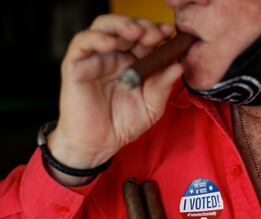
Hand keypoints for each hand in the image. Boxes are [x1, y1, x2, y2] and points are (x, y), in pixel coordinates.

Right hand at [47, 15, 182, 181]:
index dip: (157, 31)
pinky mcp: (76, 65)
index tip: (170, 34)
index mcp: (134, 62)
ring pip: (103, 27)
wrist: (99, 145)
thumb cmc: (123, 124)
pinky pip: (82, 43)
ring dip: (120, 24)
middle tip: (156, 34)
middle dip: (143, 26)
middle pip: (126, 27)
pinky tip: (111, 43)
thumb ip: (163, 86)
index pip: (145, 38)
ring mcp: (95, 59)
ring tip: (136, 33)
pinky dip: (96, 38)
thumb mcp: (151, 106)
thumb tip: (179, 66)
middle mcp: (115, 56)